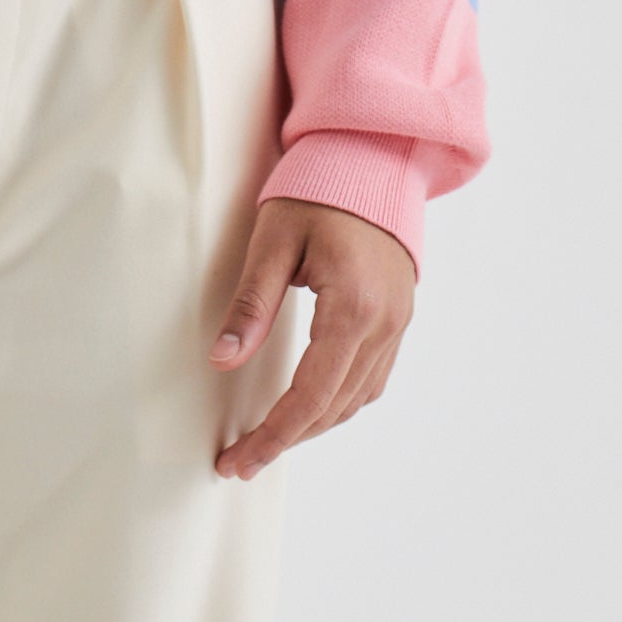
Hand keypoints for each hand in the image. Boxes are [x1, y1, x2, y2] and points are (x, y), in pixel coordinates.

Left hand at [210, 199, 416, 478]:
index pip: (311, 395)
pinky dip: (336, 404)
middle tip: (238, 462)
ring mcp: (397, 324)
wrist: (372, 159)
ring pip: (354, 401)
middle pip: (332, 408)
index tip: (236, 462)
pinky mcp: (398, 320)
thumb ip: (250, 305)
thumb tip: (223, 360)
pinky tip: (306, 411)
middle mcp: (383, 323)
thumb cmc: (316, 193)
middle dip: (284, 441)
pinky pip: (370, 381)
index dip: (273, 436)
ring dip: (311, 428)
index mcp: (352, 306)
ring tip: (266, 441)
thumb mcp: (272, 242)